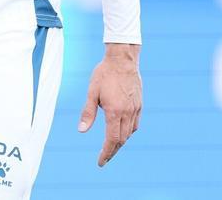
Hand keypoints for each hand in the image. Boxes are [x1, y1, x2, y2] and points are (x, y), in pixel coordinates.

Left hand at [78, 43, 141, 166]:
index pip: (112, 140)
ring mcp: (135, 109)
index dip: (106, 153)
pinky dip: (128, 132)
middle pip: (122, 140)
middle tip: (104, 158)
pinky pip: (135, 124)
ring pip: (129, 133)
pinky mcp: (139, 104)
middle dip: (112, 151)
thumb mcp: (92, 93)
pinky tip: (122, 131)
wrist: (122, 59)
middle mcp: (127, 113)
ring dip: (120, 142)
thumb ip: (88, 113)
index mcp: (114, 111)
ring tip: (111, 147)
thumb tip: (81, 131)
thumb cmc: (104, 74)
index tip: (100, 162)